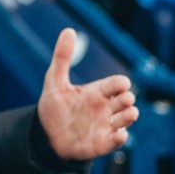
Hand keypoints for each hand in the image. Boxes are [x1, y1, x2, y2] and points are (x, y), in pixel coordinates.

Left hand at [37, 28, 138, 159]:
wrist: (45, 135)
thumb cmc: (54, 107)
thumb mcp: (54, 81)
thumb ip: (62, 58)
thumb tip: (68, 30)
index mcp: (97, 92)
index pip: (116, 84)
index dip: (121, 83)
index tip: (121, 84)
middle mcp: (105, 107)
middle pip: (126, 100)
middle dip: (128, 99)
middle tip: (124, 99)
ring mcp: (106, 125)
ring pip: (127, 119)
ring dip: (129, 116)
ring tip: (127, 113)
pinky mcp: (102, 142)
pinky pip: (117, 140)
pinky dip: (120, 138)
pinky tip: (119, 135)